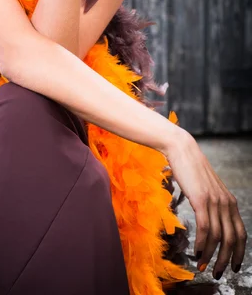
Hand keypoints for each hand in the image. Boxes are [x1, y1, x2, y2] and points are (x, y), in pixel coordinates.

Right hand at [164, 130, 246, 279]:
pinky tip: (197, 251)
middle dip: (226, 260)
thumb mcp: (207, 189)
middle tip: (216, 272)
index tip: (234, 266)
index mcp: (230, 201)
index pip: (241, 233)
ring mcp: (214, 201)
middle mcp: (226, 203)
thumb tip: (210, 223)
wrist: (182, 150)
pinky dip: (202, 244)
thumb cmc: (191, 169)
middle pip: (232, 240)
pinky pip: (206, 228)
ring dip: (212, 256)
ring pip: (219, 237)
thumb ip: (212, 204)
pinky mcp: (201, 200)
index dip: (240, 253)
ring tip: (203, 265)